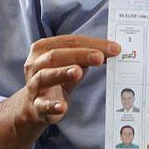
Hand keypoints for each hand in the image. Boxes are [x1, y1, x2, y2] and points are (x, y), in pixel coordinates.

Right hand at [0, 35, 119, 148]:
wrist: (36, 106)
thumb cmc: (59, 77)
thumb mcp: (73, 63)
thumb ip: (89, 56)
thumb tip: (115, 50)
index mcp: (44, 49)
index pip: (70, 41)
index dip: (93, 43)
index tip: (115, 48)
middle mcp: (35, 65)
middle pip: (56, 55)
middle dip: (80, 55)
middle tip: (100, 57)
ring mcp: (34, 86)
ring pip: (44, 77)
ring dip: (61, 73)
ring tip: (78, 72)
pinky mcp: (36, 106)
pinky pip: (42, 105)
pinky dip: (51, 106)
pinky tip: (63, 107)